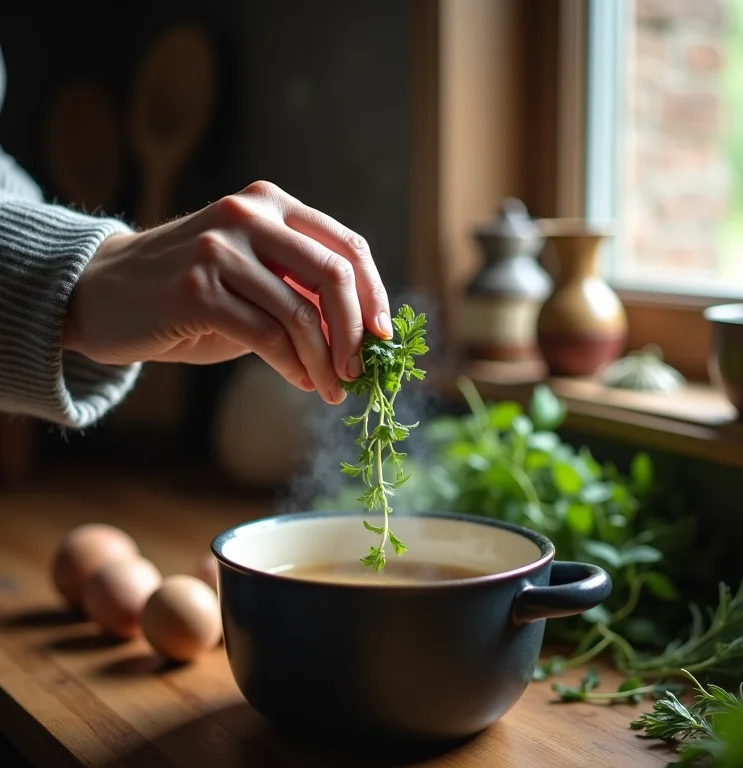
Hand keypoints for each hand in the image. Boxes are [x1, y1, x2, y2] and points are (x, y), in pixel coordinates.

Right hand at [63, 181, 391, 404]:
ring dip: (324, 361)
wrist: (104, 293)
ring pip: (299, 313)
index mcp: (272, 204)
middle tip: (360, 370)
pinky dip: (292, 365)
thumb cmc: (191, 292)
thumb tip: (362, 335)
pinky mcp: (196, 288)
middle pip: (333, 275)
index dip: (374, 293)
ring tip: (332, 388)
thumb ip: (300, 291)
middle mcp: (249, 214)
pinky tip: (300, 381)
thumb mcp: (254, 278)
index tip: (384, 336)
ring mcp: (219, 248)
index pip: (346, 246)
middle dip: (354, 332)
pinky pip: (265, 335)